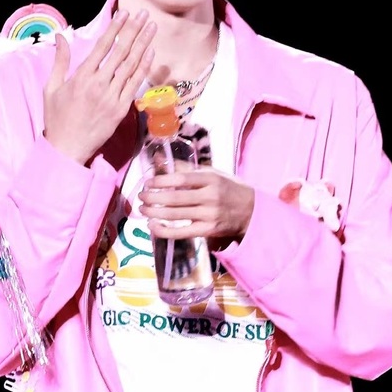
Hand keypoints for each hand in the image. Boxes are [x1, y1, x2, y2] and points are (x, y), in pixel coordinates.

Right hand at [43, 9, 155, 162]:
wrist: (67, 147)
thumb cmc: (57, 117)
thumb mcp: (52, 87)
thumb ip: (60, 61)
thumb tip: (61, 36)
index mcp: (81, 77)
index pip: (102, 46)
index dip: (115, 28)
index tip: (125, 13)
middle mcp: (99, 84)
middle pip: (121, 52)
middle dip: (134, 31)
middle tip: (144, 14)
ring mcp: (112, 97)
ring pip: (131, 65)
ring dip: (143, 44)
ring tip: (152, 28)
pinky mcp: (121, 109)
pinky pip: (135, 84)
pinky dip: (144, 67)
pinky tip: (151, 52)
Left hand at [138, 168, 254, 239]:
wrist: (250, 211)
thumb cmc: (228, 188)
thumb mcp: (211, 173)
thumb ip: (184, 167)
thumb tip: (158, 158)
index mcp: (210, 179)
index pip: (181, 179)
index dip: (161, 181)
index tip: (148, 182)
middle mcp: (210, 197)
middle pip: (175, 198)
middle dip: (153, 198)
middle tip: (141, 196)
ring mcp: (209, 215)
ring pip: (175, 215)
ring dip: (154, 213)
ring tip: (143, 209)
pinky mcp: (207, 231)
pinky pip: (181, 233)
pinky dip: (164, 230)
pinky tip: (153, 225)